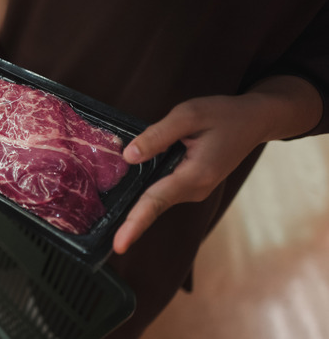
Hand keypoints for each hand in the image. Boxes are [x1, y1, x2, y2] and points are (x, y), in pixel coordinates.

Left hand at [112, 94, 270, 253]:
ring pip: (156, 197)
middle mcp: (195, 189)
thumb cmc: (223, 115)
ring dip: (137, 199)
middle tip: (106, 239)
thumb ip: (157, 135)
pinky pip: (163, 190)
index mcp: (195, 174)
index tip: (119, 245)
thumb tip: (129, 156)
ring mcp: (194, 191)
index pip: (156, 201)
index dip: (135, 224)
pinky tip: (133, 181)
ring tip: (116, 209)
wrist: (254, 121)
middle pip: (153, 204)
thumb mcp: (189, 115)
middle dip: (129, 218)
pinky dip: (147, 188)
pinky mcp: (191, 186)